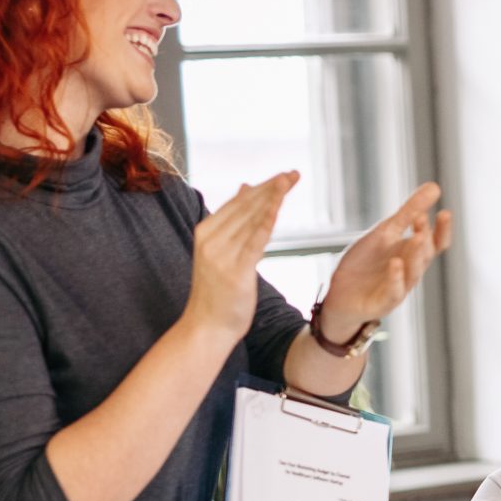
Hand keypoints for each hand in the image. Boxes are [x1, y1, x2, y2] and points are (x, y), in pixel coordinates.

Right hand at [185, 172, 296, 341]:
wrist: (207, 326)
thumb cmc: (218, 290)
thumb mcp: (222, 250)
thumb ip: (233, 220)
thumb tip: (246, 186)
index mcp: (206, 231)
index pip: (238, 202)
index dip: (263, 187)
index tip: (285, 175)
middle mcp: (211, 240)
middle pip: (246, 207)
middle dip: (271, 188)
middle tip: (294, 174)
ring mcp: (221, 255)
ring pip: (251, 220)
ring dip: (273, 198)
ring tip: (290, 181)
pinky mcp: (235, 271)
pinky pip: (253, 242)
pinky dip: (265, 222)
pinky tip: (277, 208)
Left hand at [317, 183, 454, 338]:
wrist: (341, 294)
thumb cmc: (366, 263)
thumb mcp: (385, 232)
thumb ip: (409, 211)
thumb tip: (435, 186)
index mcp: (413, 253)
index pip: (436, 243)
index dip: (442, 230)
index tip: (444, 212)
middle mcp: (410, 271)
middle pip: (424, 255)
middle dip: (424, 238)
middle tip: (420, 219)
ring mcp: (398, 287)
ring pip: (413, 272)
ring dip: (415, 255)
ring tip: (416, 236)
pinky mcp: (383, 302)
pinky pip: (394, 291)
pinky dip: (396, 278)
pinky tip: (395, 263)